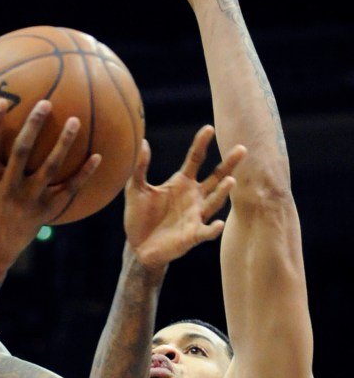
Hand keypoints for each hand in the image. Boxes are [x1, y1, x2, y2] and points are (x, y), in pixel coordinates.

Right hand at [0, 98, 100, 280]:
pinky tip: (98, 157)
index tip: (2, 101)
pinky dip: (83, 175)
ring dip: (62, 145)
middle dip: (32, 126)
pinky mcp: (43, 213)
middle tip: (45, 103)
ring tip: (75, 121)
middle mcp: (8, 190)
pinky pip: (67, 192)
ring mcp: (27, 202)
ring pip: (48, 169)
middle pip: (21, 153)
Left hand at [124, 125, 245, 270]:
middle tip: (241, 149)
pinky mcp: (192, 236)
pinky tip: (218, 224)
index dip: (202, 144)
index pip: (196, 158)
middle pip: (216, 177)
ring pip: (214, 202)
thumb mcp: (135, 190)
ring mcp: (195, 216)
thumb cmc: (139, 218)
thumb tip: (142, 143)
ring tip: (230, 181)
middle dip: (229, 164)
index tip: (209, 129)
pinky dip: (212, 229)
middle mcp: (194, 197)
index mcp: (182, 182)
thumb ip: (139, 168)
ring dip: (222, 193)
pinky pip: (205, 232)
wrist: (138, 248)